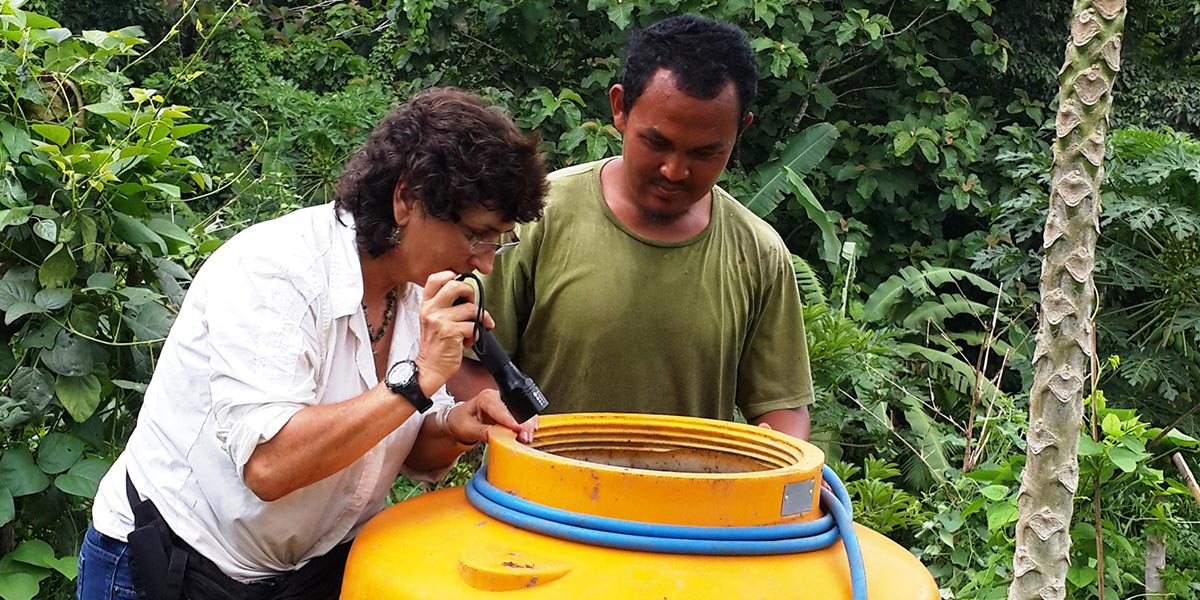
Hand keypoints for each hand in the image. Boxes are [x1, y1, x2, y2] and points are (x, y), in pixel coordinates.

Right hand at [414, 272, 494, 393]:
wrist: (429, 368)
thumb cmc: (435, 345)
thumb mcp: (432, 321)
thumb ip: (444, 306)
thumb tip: (466, 294)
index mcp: (426, 304)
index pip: (436, 278)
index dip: (452, 277)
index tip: (462, 288)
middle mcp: (431, 309)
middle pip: (456, 285)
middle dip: (470, 293)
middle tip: (472, 305)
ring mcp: (440, 320)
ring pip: (470, 308)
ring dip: (479, 319)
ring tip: (473, 330)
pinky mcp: (450, 332)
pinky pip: (473, 326)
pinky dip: (477, 335)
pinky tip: (469, 341)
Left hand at [446, 391, 537, 444]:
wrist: (459, 422)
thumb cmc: (461, 421)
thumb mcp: (467, 428)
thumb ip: (481, 431)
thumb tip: (495, 436)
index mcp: (486, 398)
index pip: (500, 409)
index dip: (509, 420)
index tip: (517, 429)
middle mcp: (498, 398)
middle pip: (516, 409)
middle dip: (523, 424)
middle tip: (524, 438)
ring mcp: (506, 405)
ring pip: (524, 413)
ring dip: (527, 426)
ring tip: (526, 439)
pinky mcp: (511, 413)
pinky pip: (524, 418)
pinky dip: (527, 427)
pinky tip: (526, 436)